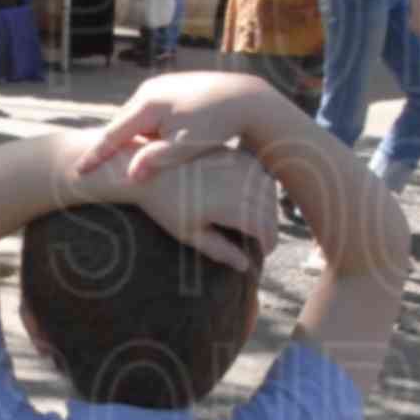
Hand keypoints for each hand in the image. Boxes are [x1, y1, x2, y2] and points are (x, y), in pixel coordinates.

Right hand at [78, 71, 266, 180]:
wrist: (246, 97)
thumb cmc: (217, 125)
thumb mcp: (187, 146)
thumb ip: (157, 160)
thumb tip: (131, 176)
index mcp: (148, 105)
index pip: (113, 135)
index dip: (96, 156)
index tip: (78, 172)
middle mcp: (148, 90)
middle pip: (121, 124)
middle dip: (107, 145)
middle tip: (87, 167)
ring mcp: (159, 85)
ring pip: (135, 118)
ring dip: (126, 137)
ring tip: (110, 158)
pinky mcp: (170, 86)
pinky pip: (148, 112)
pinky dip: (142, 129)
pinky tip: (141, 143)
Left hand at [135, 150, 278, 272]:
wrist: (150, 168)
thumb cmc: (166, 206)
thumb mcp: (189, 235)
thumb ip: (220, 250)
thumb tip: (244, 265)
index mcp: (231, 205)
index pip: (264, 228)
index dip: (267, 243)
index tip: (263, 252)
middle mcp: (239, 182)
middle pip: (269, 210)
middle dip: (269, 227)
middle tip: (263, 241)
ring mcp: (238, 164)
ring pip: (268, 190)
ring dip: (268, 207)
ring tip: (258, 221)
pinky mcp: (234, 153)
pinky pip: (259, 172)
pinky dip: (261, 187)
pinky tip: (252, 199)